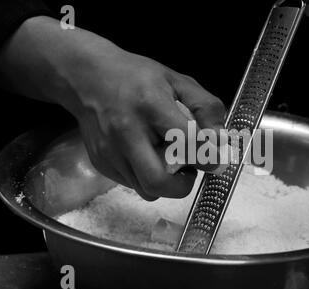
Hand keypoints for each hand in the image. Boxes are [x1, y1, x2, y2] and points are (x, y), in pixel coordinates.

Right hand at [0, 17, 225, 200]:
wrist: (87, 78)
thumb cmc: (138, 78)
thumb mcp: (178, 81)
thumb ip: (206, 108)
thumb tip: (221, 141)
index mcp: (151, 105)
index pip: (186, 142)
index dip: (207, 156)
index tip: (212, 158)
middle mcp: (126, 132)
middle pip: (158, 181)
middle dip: (182, 185)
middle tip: (189, 170)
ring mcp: (110, 151)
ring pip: (146, 190)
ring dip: (165, 183)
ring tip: (168, 160)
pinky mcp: (101, 163)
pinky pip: (132, 184)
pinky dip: (146, 177)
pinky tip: (147, 155)